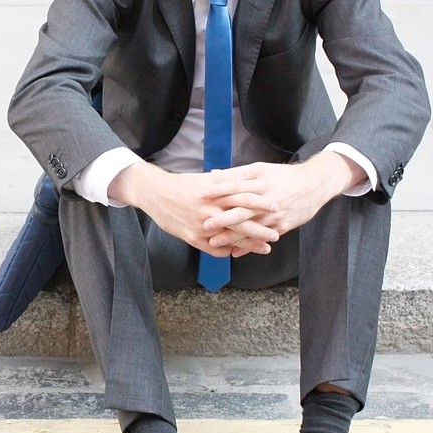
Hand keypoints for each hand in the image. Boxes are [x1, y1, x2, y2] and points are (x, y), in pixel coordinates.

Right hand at [109, 162, 279, 258]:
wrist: (155, 194)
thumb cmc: (181, 185)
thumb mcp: (204, 180)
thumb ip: (225, 182)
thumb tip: (243, 179)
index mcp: (215, 193)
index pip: (244, 197)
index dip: (261, 203)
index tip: (277, 207)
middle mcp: (210, 210)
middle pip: (241, 221)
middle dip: (261, 229)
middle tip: (276, 234)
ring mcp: (202, 226)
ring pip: (231, 238)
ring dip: (249, 245)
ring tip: (265, 249)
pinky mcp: (192, 237)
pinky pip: (213, 249)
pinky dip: (227, 251)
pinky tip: (237, 253)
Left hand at [200, 153, 364, 241]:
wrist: (314, 186)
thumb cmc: (283, 176)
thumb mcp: (261, 170)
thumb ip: (237, 174)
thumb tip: (213, 174)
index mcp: (261, 183)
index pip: (236, 186)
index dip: (218, 190)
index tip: (201, 195)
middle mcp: (267, 200)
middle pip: (242, 210)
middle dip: (222, 219)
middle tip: (204, 225)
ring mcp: (275, 215)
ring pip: (250, 228)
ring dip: (232, 237)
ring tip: (214, 243)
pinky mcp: (282, 226)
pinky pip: (262, 238)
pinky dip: (249, 246)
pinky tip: (235, 252)